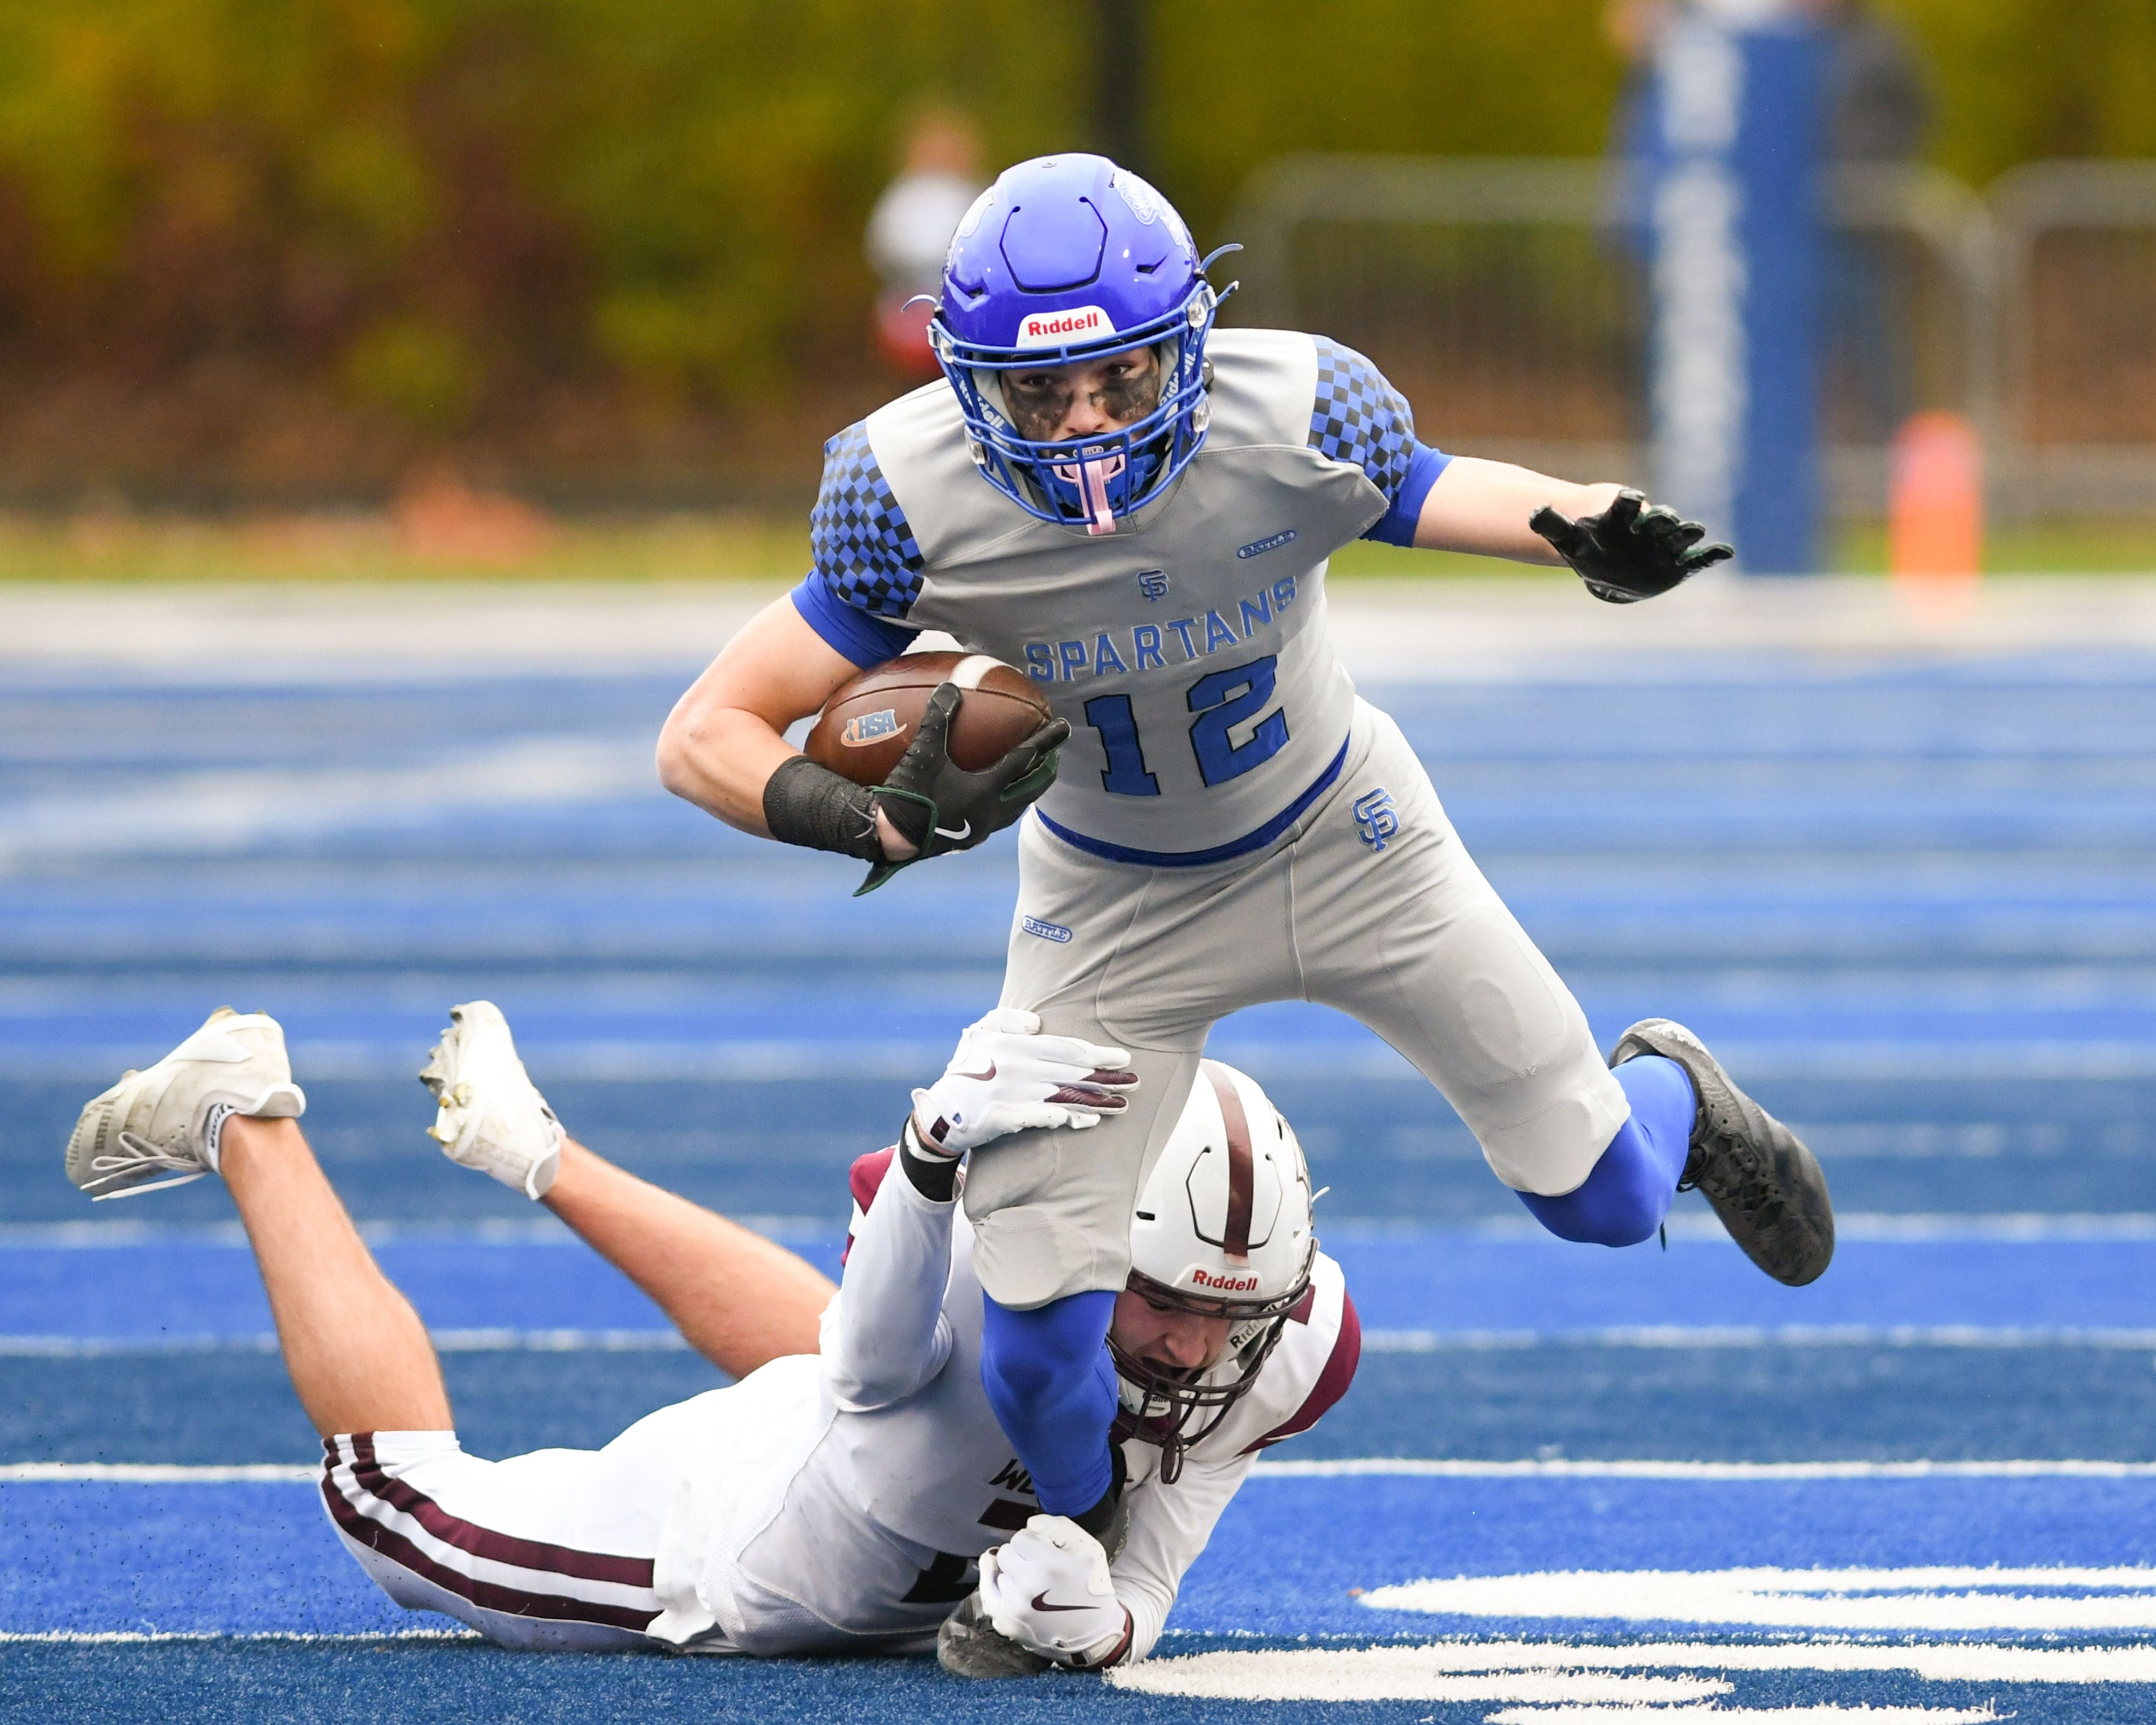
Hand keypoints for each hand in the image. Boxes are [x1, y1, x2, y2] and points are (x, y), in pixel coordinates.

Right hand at [859, 682, 1067, 892]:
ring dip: (1030, 788)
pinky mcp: (970, 837)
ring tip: (1035, 776)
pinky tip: (1000, 798)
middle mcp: (992, 812)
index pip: (1024, 760)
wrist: (892, 838)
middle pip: (1030, 788)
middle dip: (1046, 770)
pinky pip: (1001, 817)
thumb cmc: (909, 796)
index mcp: (986, 790)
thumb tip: (949, 687)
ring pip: (1018, 806)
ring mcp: (982, 828)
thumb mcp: (923, 755)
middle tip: (1057, 756)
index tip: (1062, 727)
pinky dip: (1010, 802)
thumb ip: (938, 720)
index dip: (1044, 741)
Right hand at [910, 1008, 1136, 1156]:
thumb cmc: (966, 1068)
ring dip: (1095, 1101)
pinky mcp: (1001, 1118)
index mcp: (1011, 1043)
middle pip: (1069, 1072)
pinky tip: (1088, 1121)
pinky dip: (1065, 1118)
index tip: (1121, 1056)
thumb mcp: (979, 1031)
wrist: (936, 1112)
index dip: (1094, 1052)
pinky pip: (1040, 1118)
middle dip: (1105, 1076)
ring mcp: (1007, 1093)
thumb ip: (1008, 1019)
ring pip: (1062, 1095)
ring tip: (1122, 1104)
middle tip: (1135, 1079)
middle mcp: (1013, 1066)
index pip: (1062, 1047)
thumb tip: (1037, 1023)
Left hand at [978, 1515, 1130, 1669]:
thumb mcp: (1087, 1549)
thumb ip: (1058, 1528)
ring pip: (999, 1577)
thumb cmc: (1092, 1588)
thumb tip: (1029, 1524)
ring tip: (1031, 1584)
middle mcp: (1029, 1586)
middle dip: (1018, 1556)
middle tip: (1033, 1565)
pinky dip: (999, 1593)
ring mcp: (1016, 1608)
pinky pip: (991, 1599)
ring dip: (1012, 1577)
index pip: (1019, 1538)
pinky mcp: (1009, 1625)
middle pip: (1005, 1554)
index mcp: (1050, 1566)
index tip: (1039, 1549)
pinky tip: (1009, 1589)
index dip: (1030, 1541)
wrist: (1094, 1633)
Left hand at [1530, 488, 1731, 603]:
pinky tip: (1725, 552)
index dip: (1626, 502)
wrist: (1607, 550)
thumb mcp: (1566, 537)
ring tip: (1695, 531)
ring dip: (1686, 534)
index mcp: (1620, 518)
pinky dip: (1710, 556)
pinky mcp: (1678, 563)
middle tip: (1667, 517)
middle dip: (1662, 520)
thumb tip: (1533, 513)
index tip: (1628, 496)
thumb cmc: (1585, 539)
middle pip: (1656, 521)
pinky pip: (1697, 560)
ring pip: (1678, 537)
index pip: (1623, 506)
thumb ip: (1552, 523)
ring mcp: (1663, 545)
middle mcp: (1645, 529)